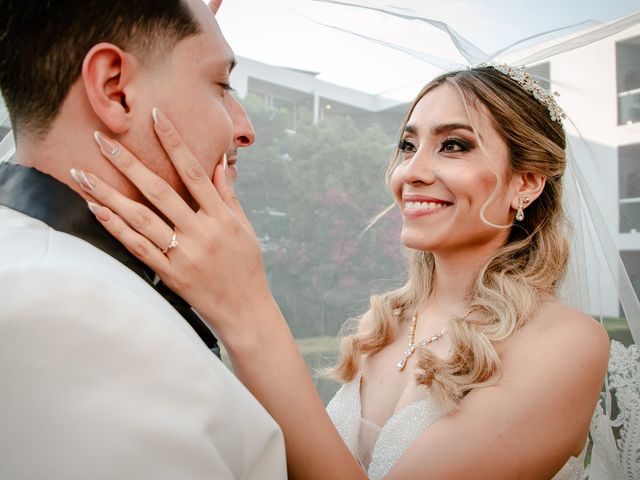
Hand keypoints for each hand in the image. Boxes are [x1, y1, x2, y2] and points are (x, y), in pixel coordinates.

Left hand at [72, 108, 273, 336]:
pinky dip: (116, 228)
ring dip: (108, 194)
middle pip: (159, 190)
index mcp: (222, 217)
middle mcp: (201, 232)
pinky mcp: (171, 274)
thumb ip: (228, 195)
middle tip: (101, 139)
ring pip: (141, 218)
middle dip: (128, 162)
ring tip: (81, 174)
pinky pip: (139, 248)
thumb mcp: (244, 228)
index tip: (155, 116)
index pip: (194, 172)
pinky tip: (96, 210)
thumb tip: (219, 163)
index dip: (174, 142)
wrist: (246, 311)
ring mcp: (184, 254)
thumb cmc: (247, 267)